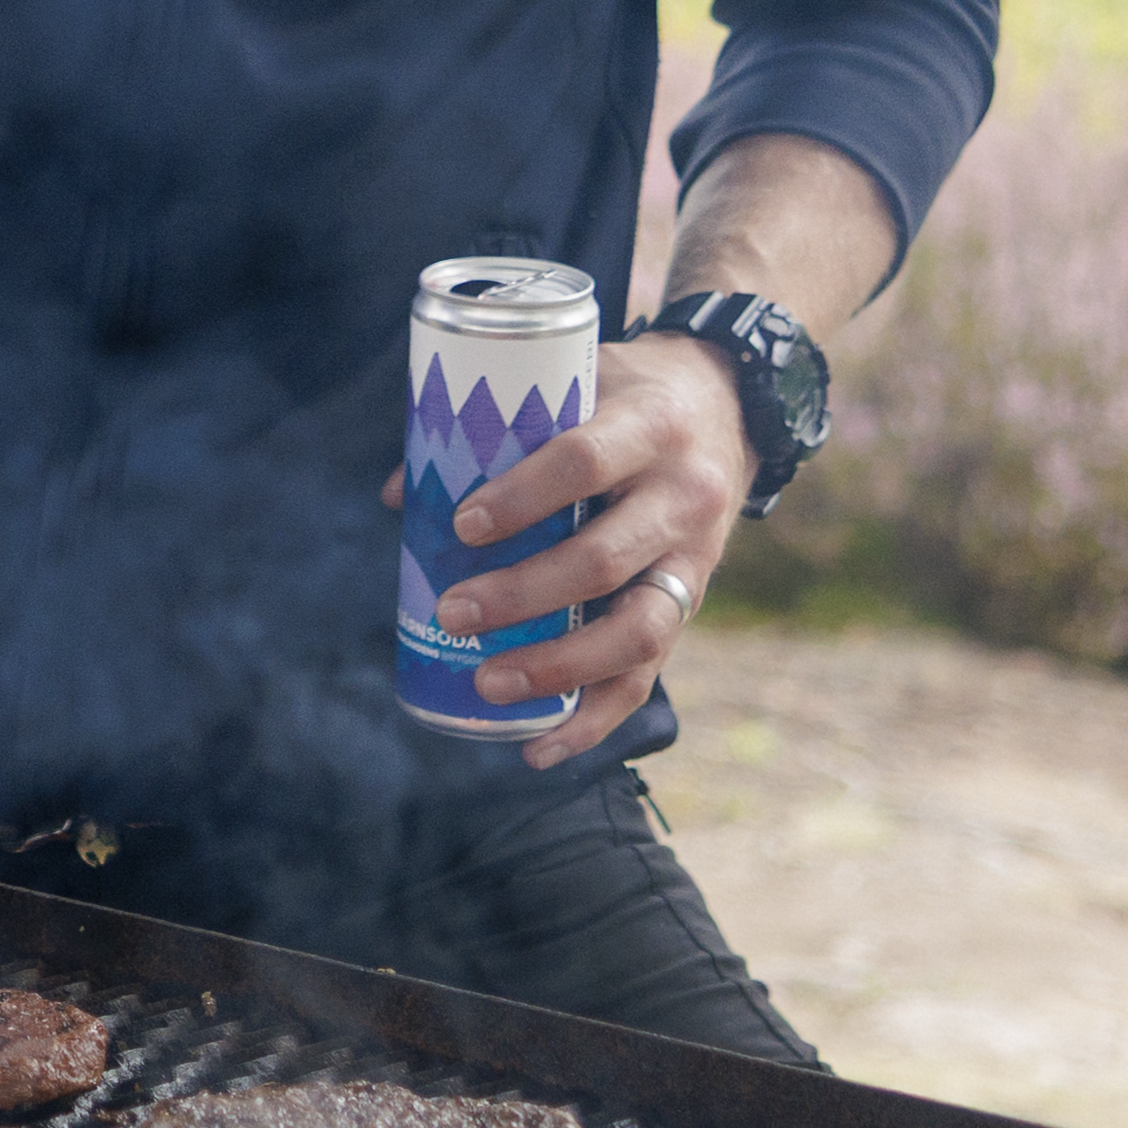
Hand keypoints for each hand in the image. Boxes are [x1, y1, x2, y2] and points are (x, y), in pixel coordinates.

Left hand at [432, 336, 758, 769]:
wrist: (728, 406)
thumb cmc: (626, 394)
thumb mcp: (577, 379)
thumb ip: (495, 427)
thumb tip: (399, 496)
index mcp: (651, 427)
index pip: (584, 463)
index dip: (521, 496)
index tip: (461, 524)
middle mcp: (685, 497)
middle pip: (603, 561)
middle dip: (522, 596)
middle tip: (452, 612)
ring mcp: (696, 560)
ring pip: (635, 631)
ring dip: (557, 667)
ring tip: (486, 683)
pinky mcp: (692, 605)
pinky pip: (649, 676)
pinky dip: (594, 720)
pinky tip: (540, 748)